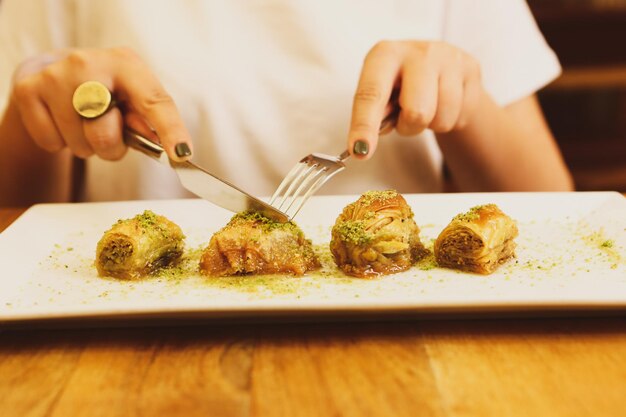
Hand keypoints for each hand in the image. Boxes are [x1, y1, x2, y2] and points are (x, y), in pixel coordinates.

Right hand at [10, 47, 191, 160]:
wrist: (56, 73)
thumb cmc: (106, 92)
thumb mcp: (133, 98)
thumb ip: (149, 121)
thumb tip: (168, 146)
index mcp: (127, 63)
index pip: (154, 101)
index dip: (170, 129)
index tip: (182, 153)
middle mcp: (89, 64)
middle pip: (106, 132)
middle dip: (111, 146)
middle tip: (108, 131)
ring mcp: (55, 76)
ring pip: (79, 144)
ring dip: (86, 145)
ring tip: (84, 122)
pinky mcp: (29, 90)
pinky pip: (52, 144)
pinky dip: (60, 143)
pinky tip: (63, 121)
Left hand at [348, 41, 482, 158]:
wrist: (438, 65)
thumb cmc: (400, 85)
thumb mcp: (380, 94)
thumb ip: (373, 116)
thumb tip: (365, 145)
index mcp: (384, 55)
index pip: (371, 95)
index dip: (364, 125)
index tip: (360, 150)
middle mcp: (418, 51)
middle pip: (417, 112)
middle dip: (409, 127)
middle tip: (406, 119)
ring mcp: (449, 57)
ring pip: (442, 119)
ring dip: (432, 125)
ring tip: (427, 107)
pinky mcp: (471, 67)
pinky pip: (462, 116)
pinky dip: (451, 120)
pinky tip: (445, 104)